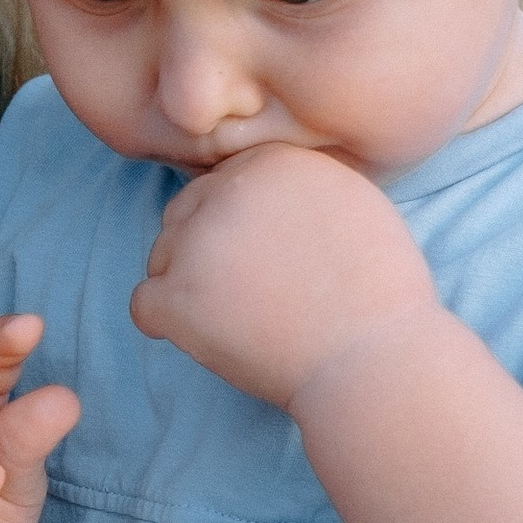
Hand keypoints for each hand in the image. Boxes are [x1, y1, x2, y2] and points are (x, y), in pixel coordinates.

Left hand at [130, 145, 438, 413]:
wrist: (375, 361)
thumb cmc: (377, 294)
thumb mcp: (352, 205)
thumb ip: (294, 184)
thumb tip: (250, 183)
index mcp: (272, 161)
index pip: (221, 183)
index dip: (239, 225)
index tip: (268, 261)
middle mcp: (229, 190)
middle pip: (184, 214)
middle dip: (208, 251)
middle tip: (252, 294)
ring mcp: (197, 242)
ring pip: (161, 256)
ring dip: (188, 287)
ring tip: (243, 318)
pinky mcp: (177, 295)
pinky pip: (145, 304)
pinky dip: (171, 326)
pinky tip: (214, 338)